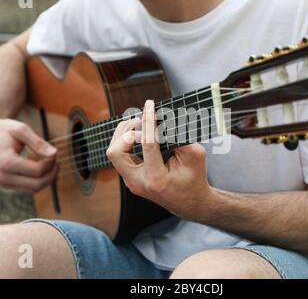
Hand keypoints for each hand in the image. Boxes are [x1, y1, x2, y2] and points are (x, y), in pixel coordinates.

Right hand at [0, 116, 57, 192]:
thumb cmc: (5, 130)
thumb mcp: (22, 130)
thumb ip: (38, 142)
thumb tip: (54, 153)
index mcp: (6, 163)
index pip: (38, 171)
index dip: (51, 162)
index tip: (54, 151)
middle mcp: (3, 177)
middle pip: (38, 184)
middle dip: (51, 173)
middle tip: (56, 159)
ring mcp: (3, 183)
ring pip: (34, 189)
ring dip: (47, 178)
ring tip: (51, 163)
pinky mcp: (7, 185)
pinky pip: (29, 188)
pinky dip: (40, 180)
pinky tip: (44, 169)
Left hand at [106, 100, 214, 219]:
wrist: (190, 203)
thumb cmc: (194, 179)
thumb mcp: (195, 156)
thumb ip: (181, 137)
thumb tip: (164, 118)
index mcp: (155, 178)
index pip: (146, 143)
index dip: (148, 120)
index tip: (150, 104)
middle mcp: (138, 182)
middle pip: (115, 151)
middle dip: (126, 131)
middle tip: (141, 121)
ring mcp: (131, 182)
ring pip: (113, 153)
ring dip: (124, 135)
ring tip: (140, 125)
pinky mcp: (130, 179)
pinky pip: (120, 156)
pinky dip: (126, 142)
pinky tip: (139, 134)